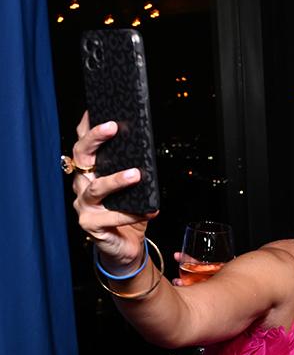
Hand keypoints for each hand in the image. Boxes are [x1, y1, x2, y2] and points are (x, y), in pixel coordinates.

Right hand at [72, 112, 157, 272]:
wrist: (125, 247)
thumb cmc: (130, 212)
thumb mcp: (134, 188)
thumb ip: (134, 169)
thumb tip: (145, 147)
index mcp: (90, 171)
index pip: (84, 144)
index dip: (88, 126)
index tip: (96, 107)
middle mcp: (82, 184)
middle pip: (81, 156)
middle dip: (95, 139)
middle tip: (113, 127)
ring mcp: (84, 205)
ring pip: (96, 188)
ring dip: (117, 180)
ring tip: (137, 174)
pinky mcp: (90, 225)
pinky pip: (111, 217)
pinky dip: (132, 214)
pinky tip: (149, 211)